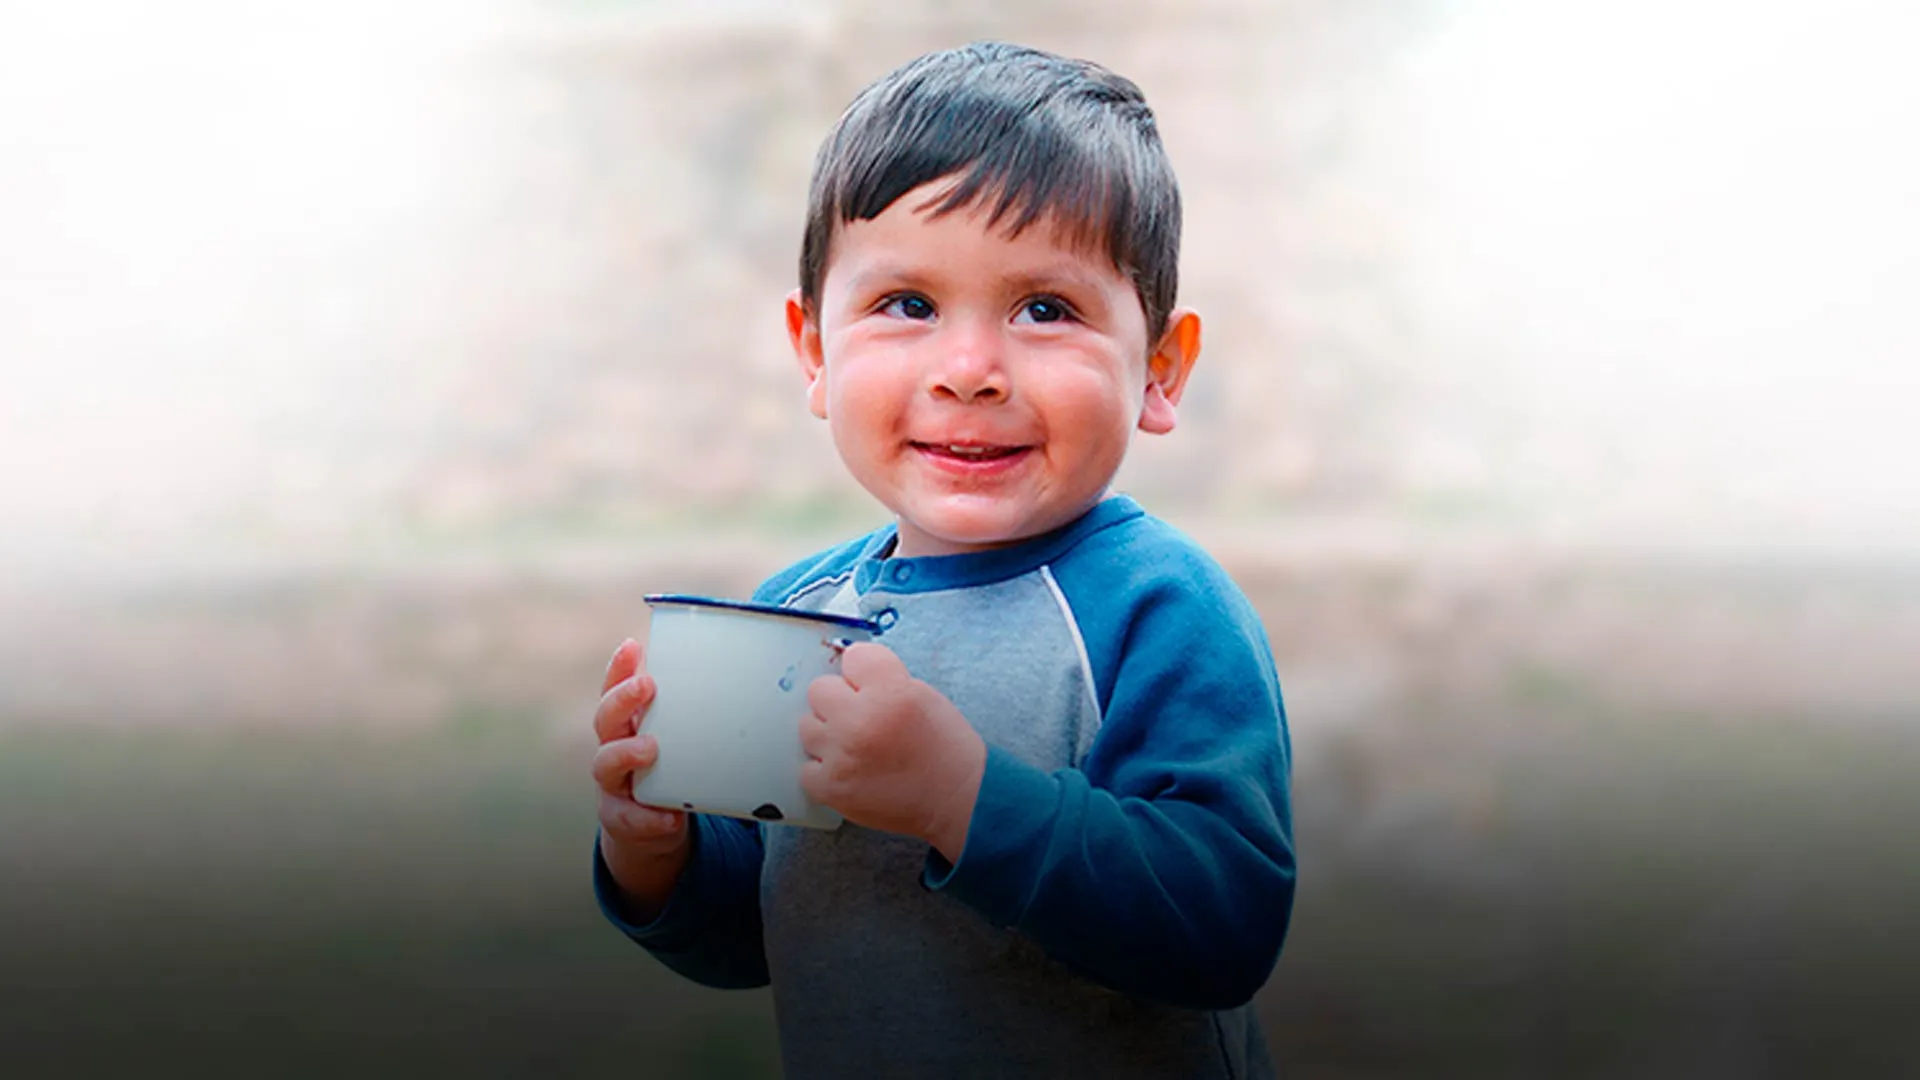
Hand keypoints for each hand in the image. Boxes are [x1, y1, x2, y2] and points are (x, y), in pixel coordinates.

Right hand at [592, 638, 690, 915]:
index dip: (619, 668)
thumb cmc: (671, 769)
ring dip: (626, 753)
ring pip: (605, 764)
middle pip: (605, 719)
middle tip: (648, 686)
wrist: (651, 826)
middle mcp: (613, 747)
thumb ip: (695, 713)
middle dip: (623, 699)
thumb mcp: (678, 738)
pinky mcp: (623, 818)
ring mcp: (614, 784)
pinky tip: (669, 818)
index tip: (634, 645)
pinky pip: (630, 817)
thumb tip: (747, 676)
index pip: (614, 689)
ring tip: (650, 749)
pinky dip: (649, 818)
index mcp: (627, 723)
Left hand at [800, 642, 986, 860]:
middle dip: (838, 701)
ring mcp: (842, 755)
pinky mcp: (831, 787)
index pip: (853, 656)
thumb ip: (883, 681)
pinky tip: (849, 772)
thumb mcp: (923, 696)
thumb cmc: (944, 749)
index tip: (868, 685)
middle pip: (819, 689)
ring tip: (855, 748)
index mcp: (891, 692)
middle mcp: (862, 720)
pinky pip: (806, 768)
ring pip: (808, 726)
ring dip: (828, 735)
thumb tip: (848, 676)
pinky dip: (824, 771)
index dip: (861, 672)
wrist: (958, 799)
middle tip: (860, 718)